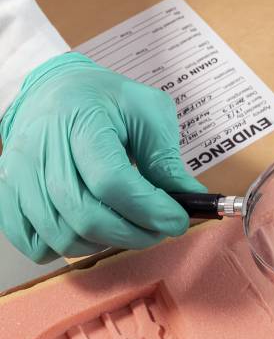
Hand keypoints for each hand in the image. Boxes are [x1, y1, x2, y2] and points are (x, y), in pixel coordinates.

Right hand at [0, 53, 205, 261]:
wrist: (55, 89)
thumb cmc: (105, 100)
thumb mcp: (147, 111)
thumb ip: (166, 158)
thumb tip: (190, 199)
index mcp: (81, 120)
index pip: (112, 180)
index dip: (149, 208)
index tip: (177, 219)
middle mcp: (42, 150)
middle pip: (86, 216)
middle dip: (134, 233)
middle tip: (160, 228)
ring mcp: (20, 175)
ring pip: (63, 236)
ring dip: (107, 243)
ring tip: (130, 227)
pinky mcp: (10, 195)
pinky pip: (34, 244)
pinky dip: (68, 249)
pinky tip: (92, 231)